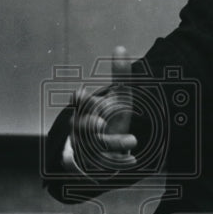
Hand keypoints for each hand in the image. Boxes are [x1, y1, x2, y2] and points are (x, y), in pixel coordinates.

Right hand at [62, 45, 137, 173]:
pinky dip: (118, 163)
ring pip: (94, 146)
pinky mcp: (92, 165)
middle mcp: (80, 128)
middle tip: (104, 122)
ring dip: (114, 143)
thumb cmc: (112, 117)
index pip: (79, 102)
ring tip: (133, 141)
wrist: (107, 148)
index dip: (80, 99)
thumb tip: (120, 47)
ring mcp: (84, 148)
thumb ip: (120, 75)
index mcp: (85, 109)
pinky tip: (133, 161)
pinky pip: (102, 166)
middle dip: (93, 123)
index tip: (83, 93)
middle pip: (84, 125)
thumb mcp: (120, 97)